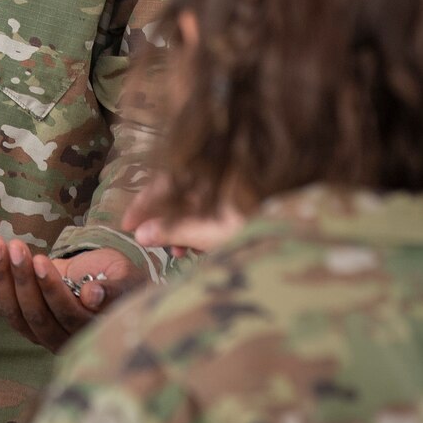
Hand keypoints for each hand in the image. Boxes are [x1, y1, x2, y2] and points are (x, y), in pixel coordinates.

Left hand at [0, 238, 138, 352]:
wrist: (102, 280)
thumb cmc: (119, 279)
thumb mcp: (124, 279)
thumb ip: (113, 290)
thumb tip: (92, 295)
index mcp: (92, 332)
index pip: (66, 315)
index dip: (51, 289)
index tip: (40, 260)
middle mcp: (64, 339)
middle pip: (37, 315)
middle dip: (23, 279)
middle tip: (16, 246)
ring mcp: (41, 333)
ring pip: (15, 313)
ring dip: (3, 276)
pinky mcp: (23, 321)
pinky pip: (4, 302)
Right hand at [122, 174, 244, 255]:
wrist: (297, 234)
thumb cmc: (255, 224)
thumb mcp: (209, 231)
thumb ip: (174, 231)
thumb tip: (140, 234)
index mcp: (207, 170)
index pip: (165, 183)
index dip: (144, 204)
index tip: (126, 224)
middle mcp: (218, 174)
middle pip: (180, 193)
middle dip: (163, 219)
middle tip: (148, 242)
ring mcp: (232, 189)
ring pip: (196, 205)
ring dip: (182, 228)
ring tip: (176, 253)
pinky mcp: (245, 204)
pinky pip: (213, 212)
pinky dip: (201, 228)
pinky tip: (198, 248)